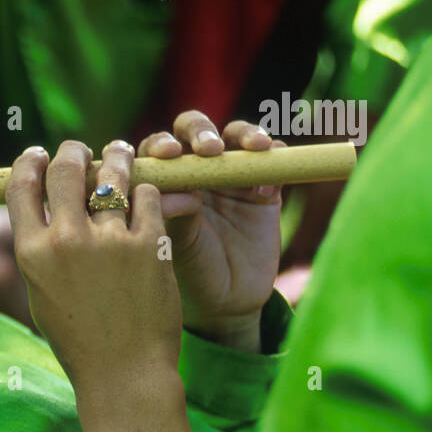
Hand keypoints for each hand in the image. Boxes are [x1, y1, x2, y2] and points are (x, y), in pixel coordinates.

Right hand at [6, 140, 179, 389]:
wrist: (124, 374)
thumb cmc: (79, 340)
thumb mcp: (42, 294)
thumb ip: (41, 250)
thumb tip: (46, 207)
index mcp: (32, 253)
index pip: (22, 185)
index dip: (29, 162)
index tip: (38, 156)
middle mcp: (68, 241)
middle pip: (65, 169)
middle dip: (71, 151)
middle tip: (78, 150)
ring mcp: (111, 241)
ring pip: (112, 173)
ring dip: (113, 157)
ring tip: (118, 153)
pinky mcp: (151, 245)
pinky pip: (149, 196)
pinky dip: (146, 190)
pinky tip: (145, 194)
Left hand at [138, 112, 283, 352]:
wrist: (227, 302)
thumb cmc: (188, 272)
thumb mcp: (175, 244)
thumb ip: (172, 212)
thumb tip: (173, 190)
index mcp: (164, 181)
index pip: (157, 149)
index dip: (161, 145)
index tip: (169, 155)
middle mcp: (195, 171)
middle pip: (193, 129)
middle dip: (200, 131)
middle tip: (209, 149)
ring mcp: (231, 176)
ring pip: (236, 135)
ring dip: (243, 134)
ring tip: (253, 148)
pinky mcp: (265, 187)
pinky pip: (274, 159)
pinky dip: (275, 158)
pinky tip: (267, 185)